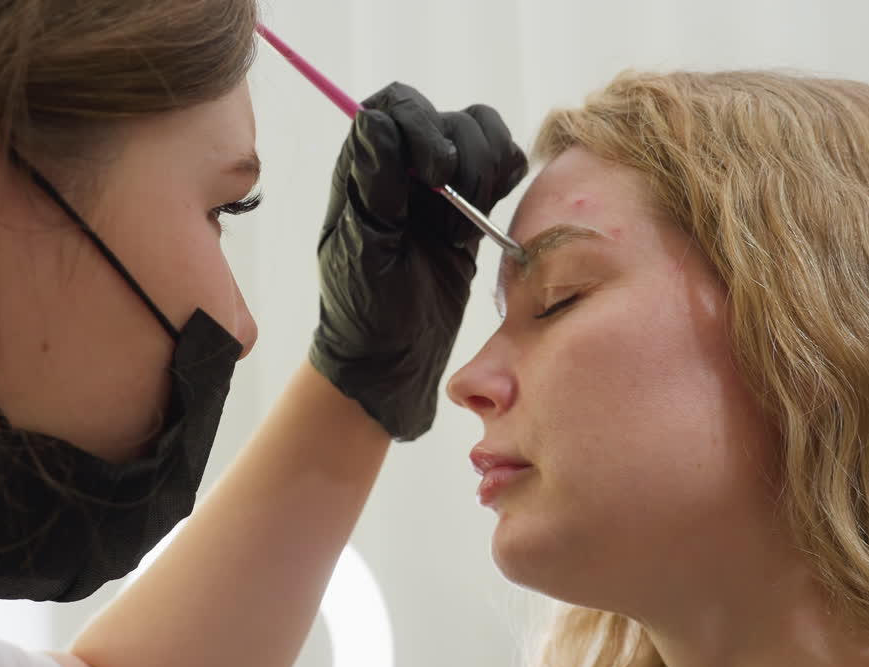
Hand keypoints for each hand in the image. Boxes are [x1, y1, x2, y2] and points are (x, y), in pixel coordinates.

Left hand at [310, 82, 527, 439]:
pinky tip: (485, 222)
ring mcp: (439, 184)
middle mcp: (400, 166)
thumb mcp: (363, 252)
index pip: (394, 105)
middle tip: (452, 213)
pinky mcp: (471, 205)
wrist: (393, 359)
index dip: (421, 125)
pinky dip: (506, 180)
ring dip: (485, 171)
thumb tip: (375, 121)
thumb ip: (372, 187)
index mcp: (362, 169)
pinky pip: (502, 164)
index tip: (435, 174)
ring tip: (463, 227)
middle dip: (461, 155)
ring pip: (481, 132)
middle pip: (446, 116)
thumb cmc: (366, 311)